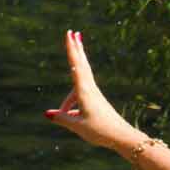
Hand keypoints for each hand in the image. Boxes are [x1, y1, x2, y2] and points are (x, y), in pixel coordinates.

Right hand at [44, 30, 137, 148]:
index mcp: (85, 92)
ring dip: (75, 68)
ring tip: (70, 75)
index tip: (70, 35)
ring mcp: (94, 95)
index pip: (76, 66)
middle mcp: (90, 90)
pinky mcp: (96, 102)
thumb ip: (62, 119)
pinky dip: (71, 97)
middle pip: (81, 65)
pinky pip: (80, 92)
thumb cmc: (100, 131)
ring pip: (80, 78)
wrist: (121, 137)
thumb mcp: (77, 126)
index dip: (72, 50)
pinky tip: (67, 114)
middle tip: (74, 33)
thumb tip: (47, 114)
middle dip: (76, 49)